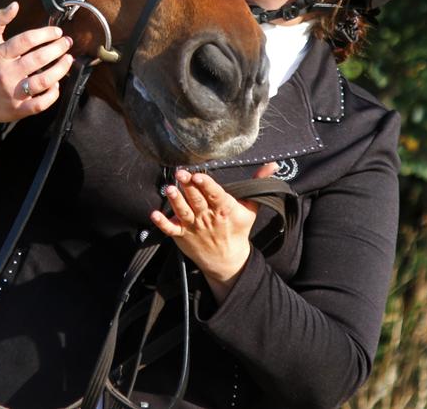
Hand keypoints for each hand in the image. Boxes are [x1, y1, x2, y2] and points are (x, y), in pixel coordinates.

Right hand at [0, 2, 73, 146]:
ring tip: (68, 59)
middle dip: (57, 48)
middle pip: (38, 59)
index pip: (25, 41)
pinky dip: (53, 93)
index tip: (57, 32)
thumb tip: (14, 5)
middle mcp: (5, 74)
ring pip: (43, 81)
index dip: (45, 34)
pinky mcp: (18, 109)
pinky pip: (41, 103)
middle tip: (67, 43)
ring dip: (60, 69)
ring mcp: (12, 93)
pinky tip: (56, 83)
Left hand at [150, 162, 279, 302]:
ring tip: (169, 189)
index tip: (198, 176)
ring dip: (175, 201)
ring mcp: (193, 226)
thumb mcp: (250, 208)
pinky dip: (162, 223)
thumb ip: (258, 183)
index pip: (215, 194)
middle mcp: (207, 217)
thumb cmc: (237, 230)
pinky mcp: (182, 235)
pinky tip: (154, 214)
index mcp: (224, 209)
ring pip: (183, 211)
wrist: (228, 260)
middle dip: (188, 186)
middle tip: (180, 173)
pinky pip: (171, 229)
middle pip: (197, 199)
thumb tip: (272, 165)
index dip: (206, 185)